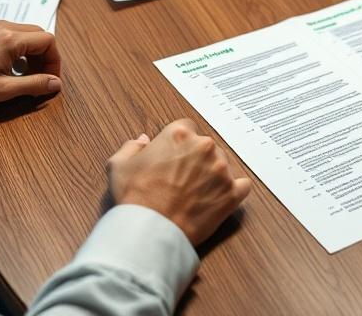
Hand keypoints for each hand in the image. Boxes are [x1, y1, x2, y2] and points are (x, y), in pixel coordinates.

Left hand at [0, 21, 61, 114]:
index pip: (48, 41)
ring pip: (29, 35)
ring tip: (29, 76)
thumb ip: (34, 85)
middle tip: (43, 78)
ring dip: (35, 55)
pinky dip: (23, 51)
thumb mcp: (3, 90)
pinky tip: (15, 69)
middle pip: (40, 36)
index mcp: (10, 39)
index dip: (54, 61)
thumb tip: (56, 83)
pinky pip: (16, 36)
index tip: (51, 80)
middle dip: (46, 57)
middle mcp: (4, 28)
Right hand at [107, 119, 251, 245]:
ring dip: (214, 175)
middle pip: (206, 146)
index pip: (186, 130)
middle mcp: (204, 146)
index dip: (179, 146)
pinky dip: (235, 190)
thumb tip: (143, 140)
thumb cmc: (134, 198)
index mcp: (179, 134)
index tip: (174, 160)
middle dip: (197, 160)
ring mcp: (221, 170)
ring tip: (197, 194)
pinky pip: (243, 186)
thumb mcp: (119, 166)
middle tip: (183, 180)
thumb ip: (132, 146)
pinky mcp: (232, 194)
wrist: (149, 231)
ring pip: (223, 165)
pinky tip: (222, 197)